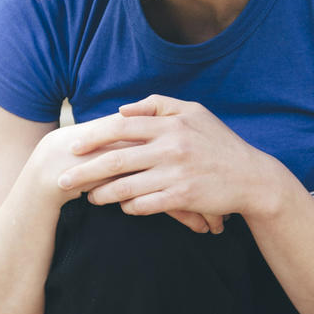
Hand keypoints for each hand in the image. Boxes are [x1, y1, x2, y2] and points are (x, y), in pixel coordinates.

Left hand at [56, 95, 283, 228]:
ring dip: (102, 195)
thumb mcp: (194, 113)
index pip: (121, 127)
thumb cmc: (218, 143)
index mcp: (170, 124)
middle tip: (62, 181)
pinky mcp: (183, 197)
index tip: (72, 147)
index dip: (93, 137)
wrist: (252, 177)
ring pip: (126, 187)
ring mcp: (176, 173)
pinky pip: (145, 205)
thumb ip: (158, 106)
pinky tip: (122, 207)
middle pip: (115, 160)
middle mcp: (171, 147)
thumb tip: (122, 110)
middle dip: (84, 172)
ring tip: (89, 199)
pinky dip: (130, 207)